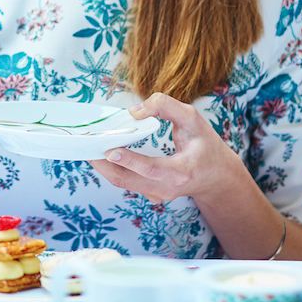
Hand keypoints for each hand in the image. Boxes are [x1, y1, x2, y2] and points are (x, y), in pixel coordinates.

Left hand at [87, 92, 244, 204]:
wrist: (216, 177)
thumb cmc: (205, 145)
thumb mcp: (193, 119)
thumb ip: (166, 107)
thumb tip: (134, 111)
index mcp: (181, 172)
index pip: (151, 168)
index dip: (129, 160)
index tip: (110, 149)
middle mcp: (166, 188)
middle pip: (126, 179)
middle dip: (102, 162)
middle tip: (85, 143)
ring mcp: (156, 194)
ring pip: (121, 182)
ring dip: (102, 164)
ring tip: (86, 145)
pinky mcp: (148, 193)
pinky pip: (124, 181)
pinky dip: (110, 166)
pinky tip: (100, 151)